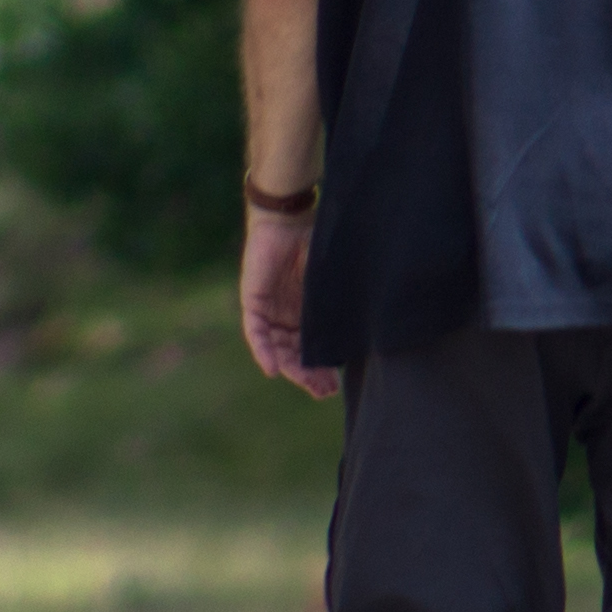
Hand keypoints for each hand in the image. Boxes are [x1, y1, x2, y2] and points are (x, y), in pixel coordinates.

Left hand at [238, 214, 338, 399]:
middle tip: (323, 392)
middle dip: (308, 374)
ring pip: (277, 348)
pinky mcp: (253, 301)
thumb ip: (334, 309)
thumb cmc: (317, 244)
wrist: (292, 218)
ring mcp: (269, 309)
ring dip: (291, 368)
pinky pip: (256, 333)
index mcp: (305, 311)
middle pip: (295, 352)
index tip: (333, 386)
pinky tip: (274, 369)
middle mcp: (286, 314)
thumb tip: (358, 339)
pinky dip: (264, 351)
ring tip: (308, 384)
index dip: (321, 368)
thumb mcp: (330, 284)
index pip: (311, 347)